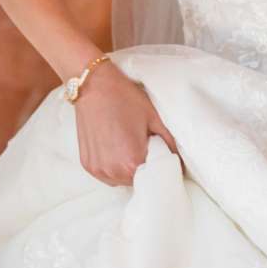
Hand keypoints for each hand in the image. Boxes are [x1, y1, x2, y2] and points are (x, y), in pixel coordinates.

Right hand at [70, 61, 178, 186]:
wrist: (94, 86)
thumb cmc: (124, 99)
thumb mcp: (154, 119)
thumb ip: (169, 144)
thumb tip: (179, 161)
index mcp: (131, 162)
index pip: (153, 178)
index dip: (158, 166)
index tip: (159, 155)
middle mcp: (112, 171)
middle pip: (137, 181)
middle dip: (143, 167)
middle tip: (144, 146)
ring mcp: (98, 169)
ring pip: (121, 180)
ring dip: (127, 169)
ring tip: (127, 146)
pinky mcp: (87, 165)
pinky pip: (106, 175)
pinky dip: (113, 166)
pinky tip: (115, 148)